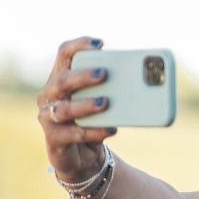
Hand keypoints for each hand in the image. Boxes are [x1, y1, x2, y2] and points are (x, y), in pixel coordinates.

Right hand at [36, 37, 115, 180]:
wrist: (84, 156)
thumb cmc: (95, 120)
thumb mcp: (106, 102)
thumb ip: (118, 89)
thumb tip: (150, 77)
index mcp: (62, 78)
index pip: (64, 54)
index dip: (79, 45)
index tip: (100, 43)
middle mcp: (50, 95)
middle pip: (62, 79)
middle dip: (82, 76)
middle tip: (103, 73)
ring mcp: (48, 117)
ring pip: (63, 108)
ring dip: (85, 104)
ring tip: (105, 102)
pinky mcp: (54, 139)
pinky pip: (73, 134)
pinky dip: (94, 131)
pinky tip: (112, 129)